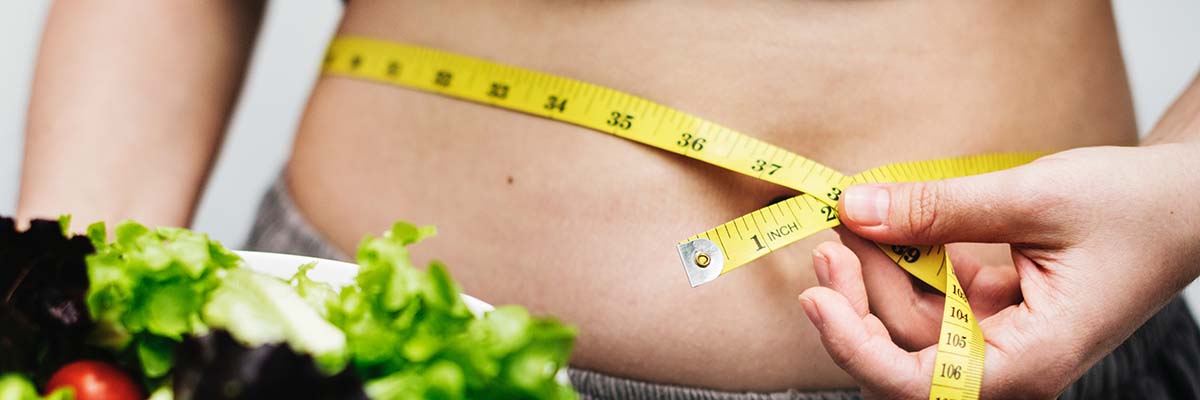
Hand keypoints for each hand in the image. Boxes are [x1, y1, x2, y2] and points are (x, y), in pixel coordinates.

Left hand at [798, 144, 1199, 398]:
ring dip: (877, 268)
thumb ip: (939, 209)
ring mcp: (999, 339)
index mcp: (1029, 362)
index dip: (855, 345)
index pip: (916, 385)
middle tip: (833, 229)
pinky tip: (889, 222)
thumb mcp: (1032, 199)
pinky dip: (907, 259)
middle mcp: (1009, 364)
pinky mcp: (992, 311)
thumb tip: (855, 209)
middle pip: (902, 351)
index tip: (816, 296)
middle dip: (858, 293)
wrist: (1185, 202)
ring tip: (856, 214)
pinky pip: (932, 296)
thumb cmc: (1133, 209)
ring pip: (910, 320)